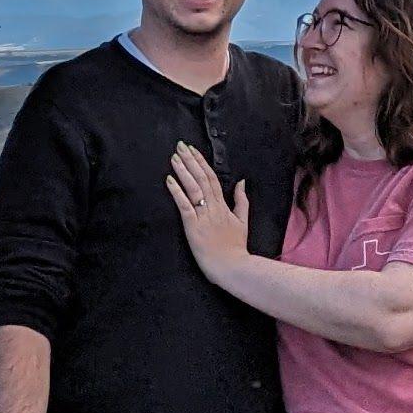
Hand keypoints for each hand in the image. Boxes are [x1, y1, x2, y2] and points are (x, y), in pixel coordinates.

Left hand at [167, 142, 251, 278]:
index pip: (211, 178)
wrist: (233, 266)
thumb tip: (241, 182)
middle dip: (190, 161)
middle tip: (180, 146)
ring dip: (183, 171)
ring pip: (193, 188)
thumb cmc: (236, 247)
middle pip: (201, 178)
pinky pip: (184, 206)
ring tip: (174, 158)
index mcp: (223, 206)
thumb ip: (241, 201)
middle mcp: (213, 208)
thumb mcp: (243, 221)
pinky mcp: (193, 227)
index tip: (192, 150)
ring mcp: (203, 217)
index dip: (201, 163)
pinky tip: (169, 180)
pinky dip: (177, 192)